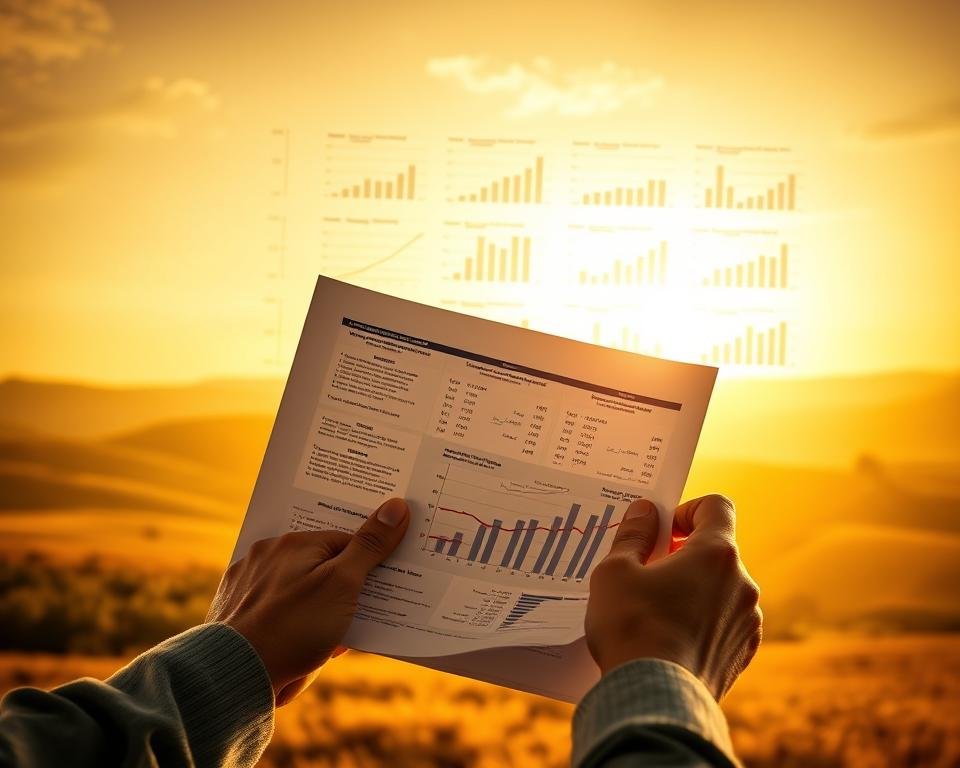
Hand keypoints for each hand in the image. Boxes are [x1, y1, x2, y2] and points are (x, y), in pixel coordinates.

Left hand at [206, 497, 409, 704]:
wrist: (235, 675)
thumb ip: (370, 545)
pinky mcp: (235, 613)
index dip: (367, 566)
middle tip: (354, 618)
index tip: (381, 588)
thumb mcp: (343, 584)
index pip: (345, 543)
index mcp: (293, 542)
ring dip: (316, 613)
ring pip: (297, 592)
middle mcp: (266, 555)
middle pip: (320, 566)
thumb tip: (396, 505)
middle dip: (340, 592)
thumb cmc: (294, 627)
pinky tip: (301, 649)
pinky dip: (290, 627)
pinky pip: (275, 613)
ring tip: (327, 640)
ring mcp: (247, 584)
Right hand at [585, 495, 760, 699]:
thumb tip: (645, 512)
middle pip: (717, 550)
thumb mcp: (616, 572)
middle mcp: (742, 583)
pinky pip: (724, 622)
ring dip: (694, 589)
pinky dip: (702, 621)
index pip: (716, 506)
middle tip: (647, 571)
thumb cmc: (632, 629)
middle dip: (683, 554)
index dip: (687, 509)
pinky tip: (671, 637)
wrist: (654, 700)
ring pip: (721, 588)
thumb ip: (633, 534)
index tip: (662, 529)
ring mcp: (747, 621)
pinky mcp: (743, 653)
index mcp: (716, 554)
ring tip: (655, 610)